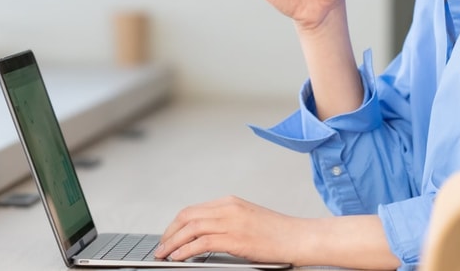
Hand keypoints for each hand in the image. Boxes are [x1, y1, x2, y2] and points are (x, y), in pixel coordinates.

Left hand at [155, 196, 303, 263]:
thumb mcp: (248, 220)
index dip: (176, 224)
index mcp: (230, 202)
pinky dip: (186, 250)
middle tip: (161, 247)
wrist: (298, 237)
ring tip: (164, 254)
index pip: (193, 210)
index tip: (168, 236)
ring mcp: (232, 222)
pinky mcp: (235, 238)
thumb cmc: (278, 233)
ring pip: (191, 228)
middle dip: (169, 232)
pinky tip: (179, 257)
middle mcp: (228, 208)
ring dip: (173, 242)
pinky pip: (202, 242)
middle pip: (187, 216)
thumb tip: (204, 235)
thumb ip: (227, 222)